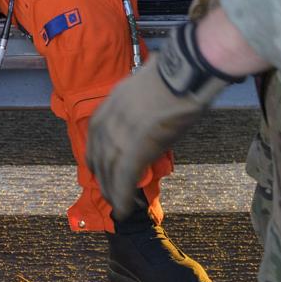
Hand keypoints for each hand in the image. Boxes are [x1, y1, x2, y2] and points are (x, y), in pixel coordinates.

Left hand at [86, 19, 235, 219]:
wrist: (185, 72)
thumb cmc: (175, 76)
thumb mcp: (145, 89)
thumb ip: (138, 107)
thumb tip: (146, 118)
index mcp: (111, 104)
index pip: (95, 136)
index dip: (96, 156)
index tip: (98, 168)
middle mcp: (109, 120)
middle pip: (99, 156)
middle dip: (103, 178)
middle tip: (109, 194)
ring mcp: (121, 134)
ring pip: (109, 170)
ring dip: (112, 191)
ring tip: (117, 206)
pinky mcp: (137, 147)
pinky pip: (124, 177)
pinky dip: (121, 196)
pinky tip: (124, 209)